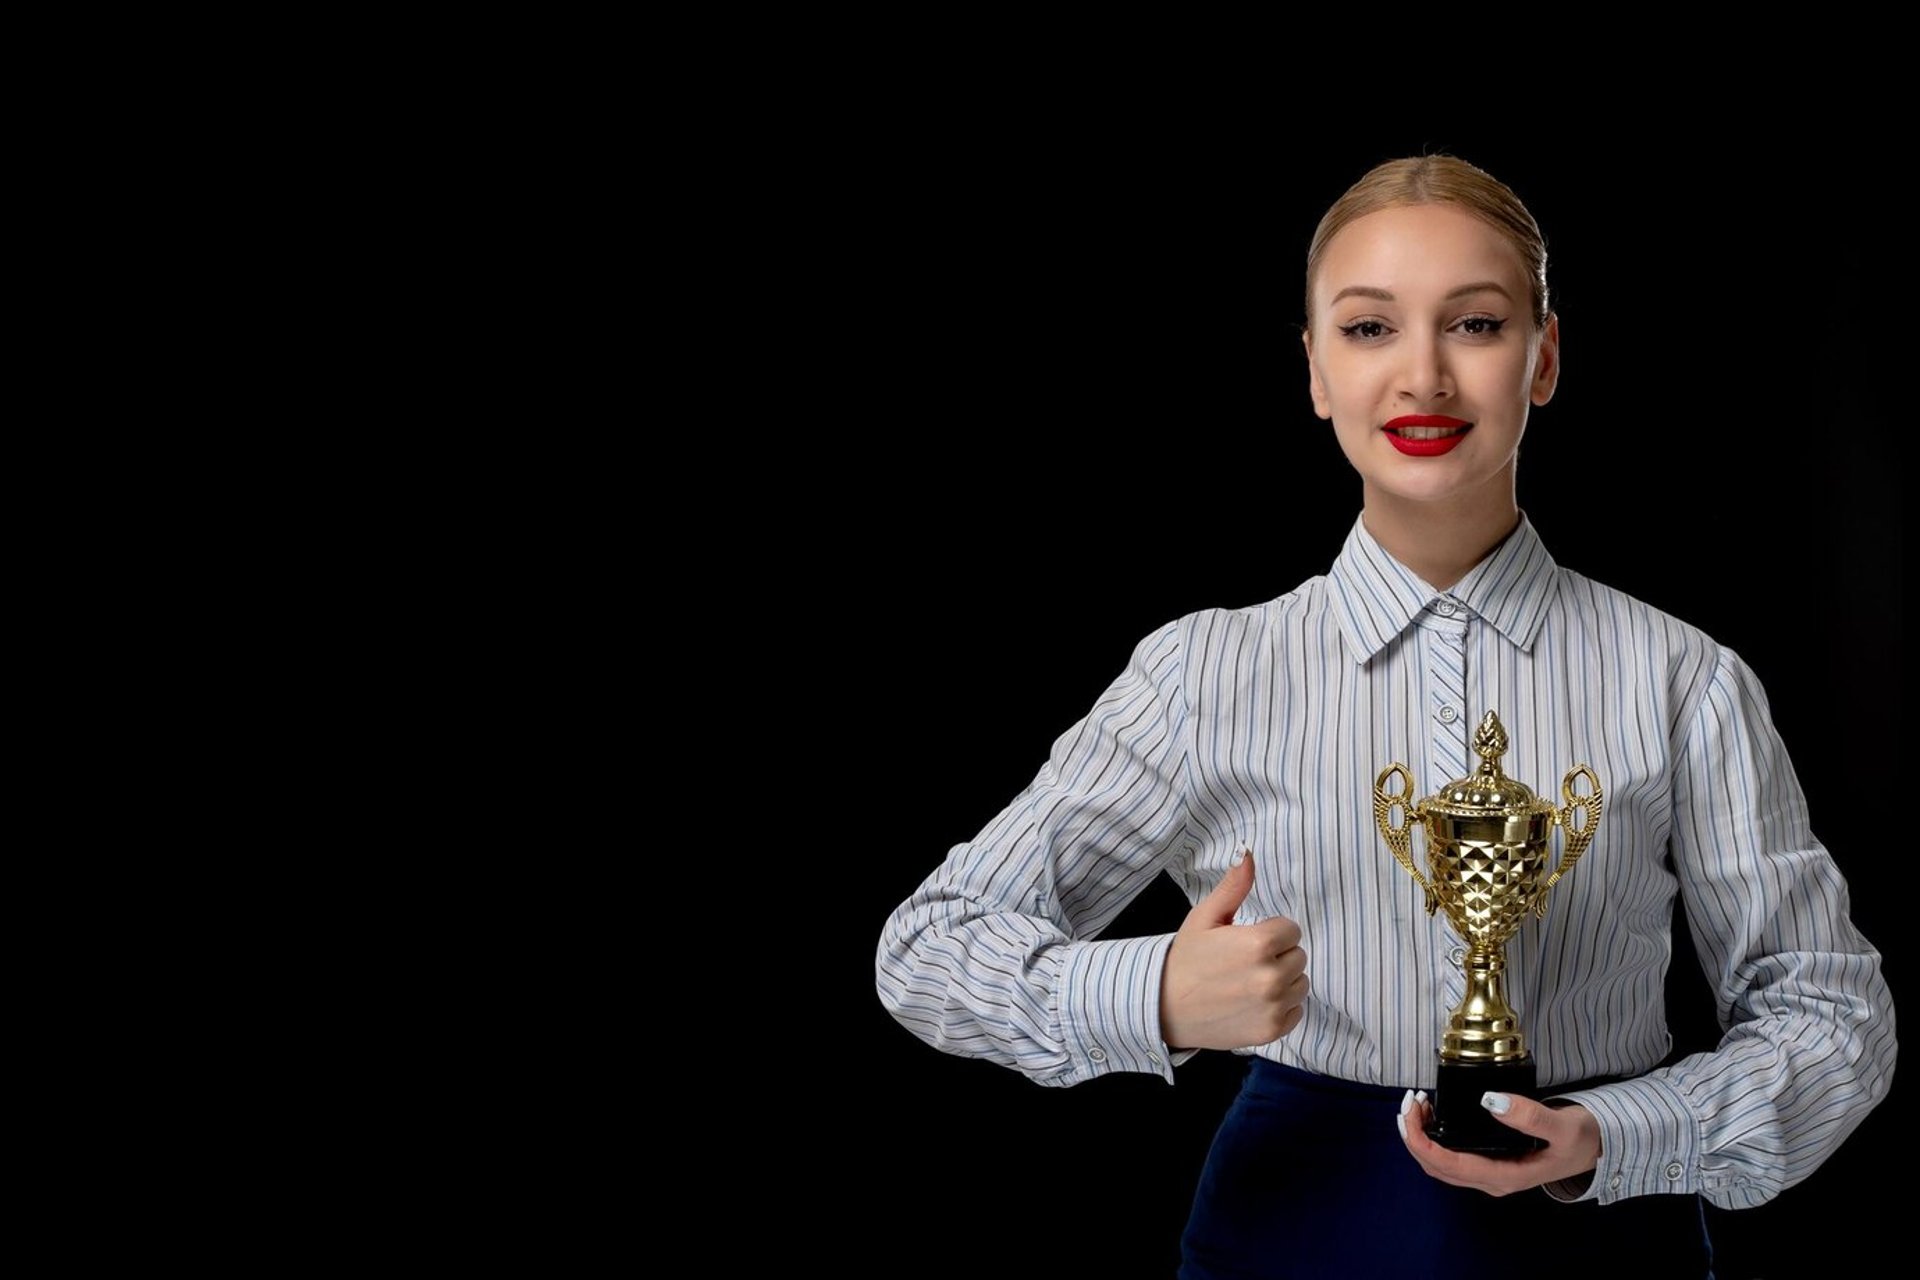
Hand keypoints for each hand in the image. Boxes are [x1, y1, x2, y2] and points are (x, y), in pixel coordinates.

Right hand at [1159, 851, 1308, 1050]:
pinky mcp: (1272, 1030)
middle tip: (1245, 962)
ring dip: (1282, 981)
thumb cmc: (1186, 959)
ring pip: (1300, 983)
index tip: (1247, 941)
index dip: (1270, 932)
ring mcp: (1273, 1007)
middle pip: (1298, 956)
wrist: (1163, 1006)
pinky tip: (1253, 1003)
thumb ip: (1234, 886)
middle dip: (1277, 955)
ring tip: (1249, 982)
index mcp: (1257, 944)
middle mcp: (1270, 977)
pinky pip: (1296, 1011)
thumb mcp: (1205, 917)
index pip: (1291, 930)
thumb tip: (1247, 852)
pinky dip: (1281, 1007)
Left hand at [1396, 1089, 1599, 1195]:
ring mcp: (1489, 1172)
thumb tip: (1493, 1102)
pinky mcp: (1489, 1161)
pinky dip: (1433, 1135)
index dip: (1421, 1142)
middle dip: (1414, 1136)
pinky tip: (1433, 1113)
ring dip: (1421, 1136)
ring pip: (1440, 1162)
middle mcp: (1492, 1180)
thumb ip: (1532, 1116)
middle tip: (1409, 1101)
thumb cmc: (1582, 1139)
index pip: (1449, 1166)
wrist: (1597, 1148)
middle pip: (1436, 1166)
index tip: (1410, 1115)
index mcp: (1505, 1176)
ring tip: (1417, 1102)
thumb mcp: (1564, 1126)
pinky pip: (1450, 1155)